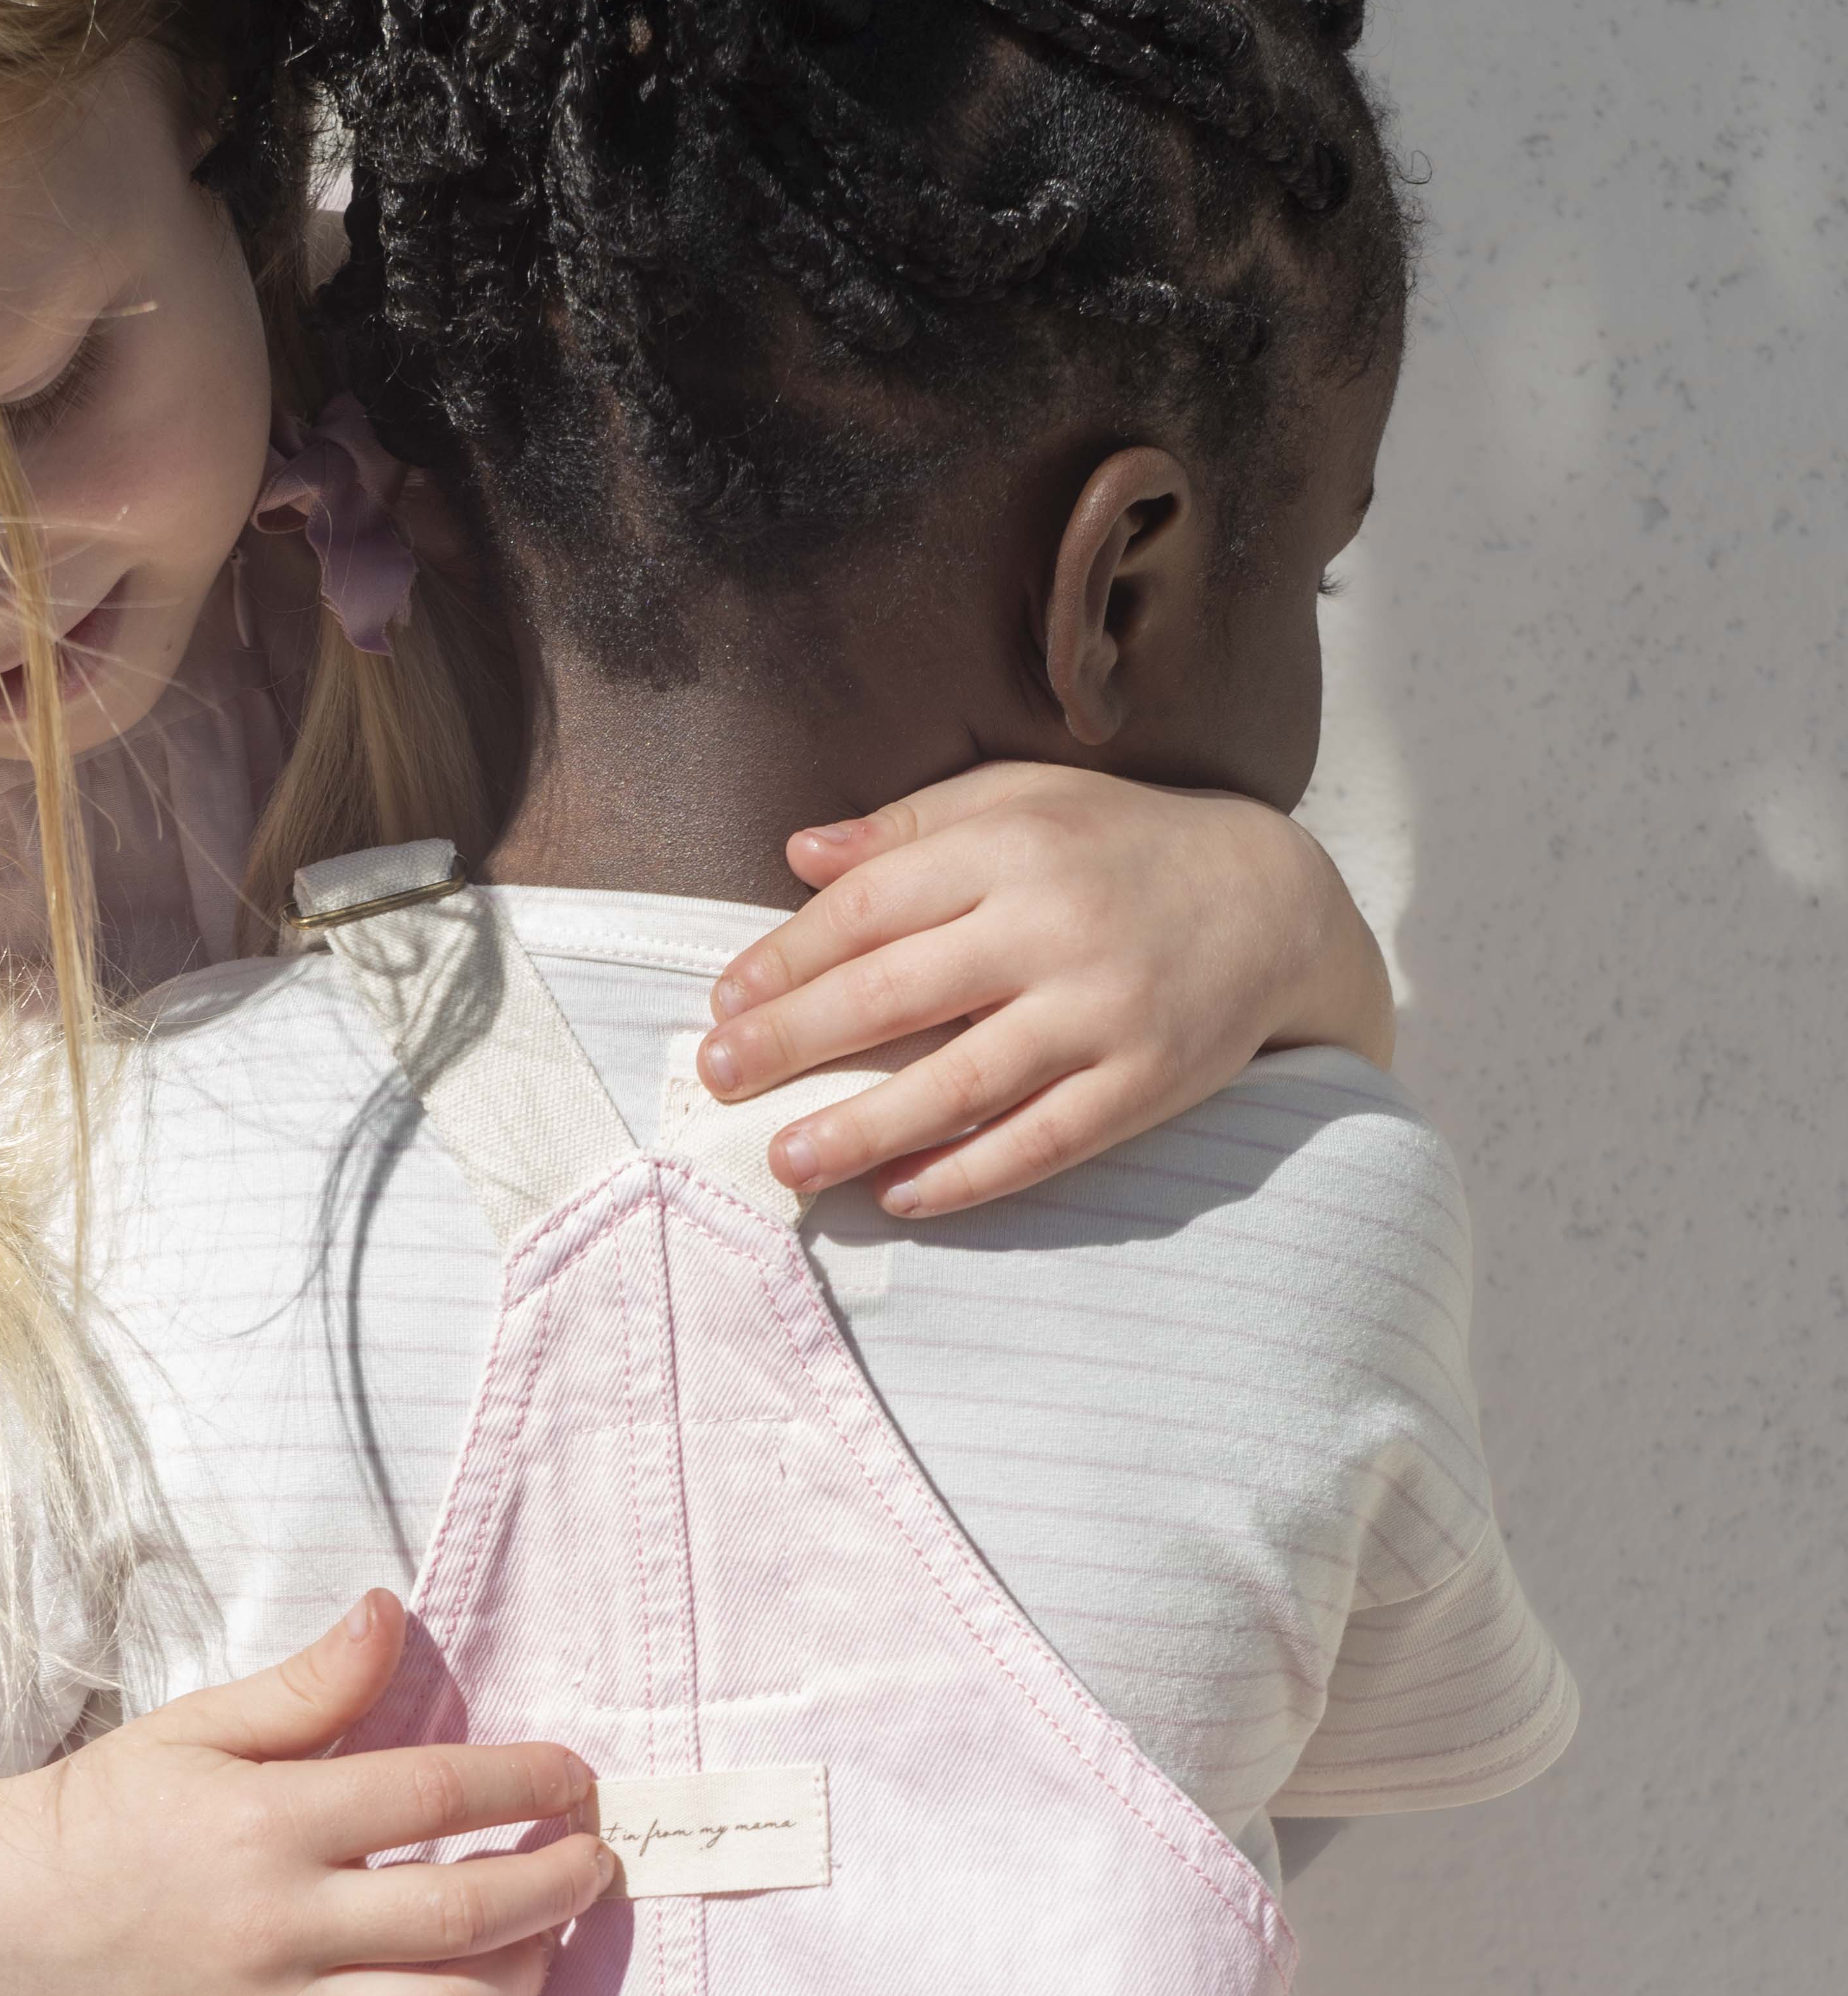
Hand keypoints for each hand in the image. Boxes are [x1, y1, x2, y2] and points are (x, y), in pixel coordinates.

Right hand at [0, 1590, 614, 1995]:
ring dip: (521, 1983)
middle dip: (556, 1886)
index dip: (530, 1783)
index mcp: (271, 1823)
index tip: (576, 1780)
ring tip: (542, 1946)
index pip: (440, 1794)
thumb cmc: (108, 1814)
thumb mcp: (199, 1728)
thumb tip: (392, 1613)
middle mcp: (278, 1926)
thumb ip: (309, 1685)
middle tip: (593, 1864)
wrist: (1, 1924)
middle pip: (465, 1914)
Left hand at [695, 766, 1393, 1217]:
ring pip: (961, 1083)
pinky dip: (966, 1176)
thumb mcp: (1023, 798)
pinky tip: (899, 1197)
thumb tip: (799, 855)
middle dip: (794, 1042)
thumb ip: (910, 826)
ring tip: (787, 1160)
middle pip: (896, 993)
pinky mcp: (1144, 1083)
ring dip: (863, 1128)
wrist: (1278, 900)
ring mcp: (1103, 1012)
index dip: (787, 958)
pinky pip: (1042, 1141)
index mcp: (1013, 846)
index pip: (871, 908)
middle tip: (717, 1079)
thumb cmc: (1122, 845)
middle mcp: (1053, 927)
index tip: (724, 999)